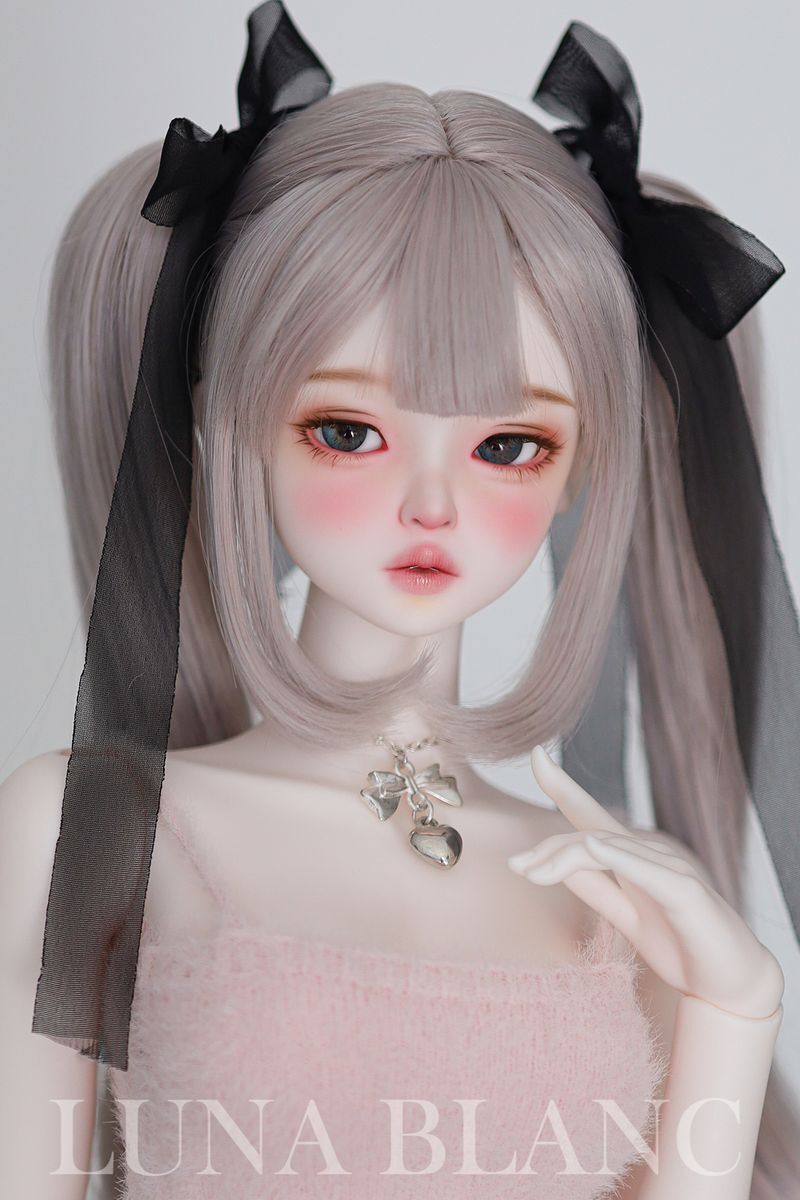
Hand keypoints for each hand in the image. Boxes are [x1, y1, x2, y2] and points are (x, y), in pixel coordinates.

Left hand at [507, 746, 783, 1019]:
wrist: (730, 982)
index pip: (590, 816)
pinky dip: (620, 857)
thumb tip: (554, 866)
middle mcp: (649, 854)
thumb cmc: (680, 944)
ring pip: (608, 851)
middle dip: (546, 849)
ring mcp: (670, 868)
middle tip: (513, 867)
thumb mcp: (625, 916)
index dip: (562, 785)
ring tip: (531, 871)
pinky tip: (594, 847)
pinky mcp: (686, 892)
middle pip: (587, 836)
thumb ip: (595, 889)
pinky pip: (648, 871)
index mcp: (631, 859)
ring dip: (566, 858)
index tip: (535, 754)